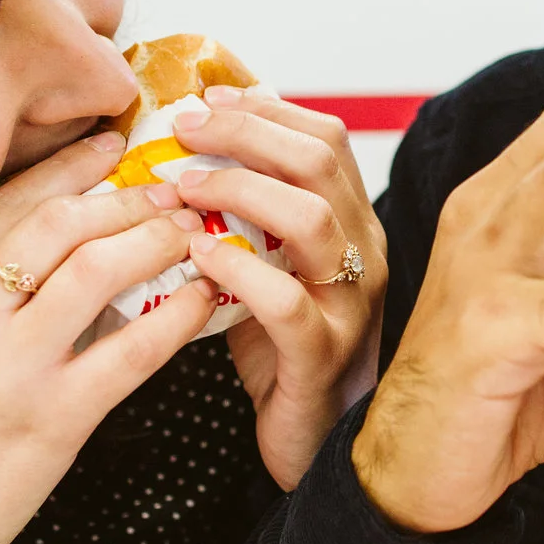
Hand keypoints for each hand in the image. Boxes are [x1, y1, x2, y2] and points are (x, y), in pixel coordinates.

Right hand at [0, 131, 219, 543]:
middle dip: (127, 197)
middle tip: (171, 189)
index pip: (5, 202)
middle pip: (59, 222)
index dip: (69, 167)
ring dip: (157, 241)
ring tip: (190, 233)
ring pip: (99, 269)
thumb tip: (60, 235)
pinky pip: (133, 348)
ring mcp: (4, 369)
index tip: (113, 145)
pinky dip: (177, 314)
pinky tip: (201, 298)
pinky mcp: (51, 419)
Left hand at [159, 87, 385, 488]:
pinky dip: (238, 270)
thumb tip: (186, 152)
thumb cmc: (281, 351)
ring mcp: (348, 306)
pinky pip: (286, 303)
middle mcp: (362, 255)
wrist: (315, 443)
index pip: (326, 140)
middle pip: (319, 163)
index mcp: (353, 225)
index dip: (266, 110)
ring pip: (311, 219)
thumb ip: (246, 216)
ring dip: (238, 189)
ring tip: (181, 187)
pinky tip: (198, 256)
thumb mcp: (269, 267)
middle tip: (181, 130)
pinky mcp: (320, 357)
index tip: (206, 99)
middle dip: (244, 132)